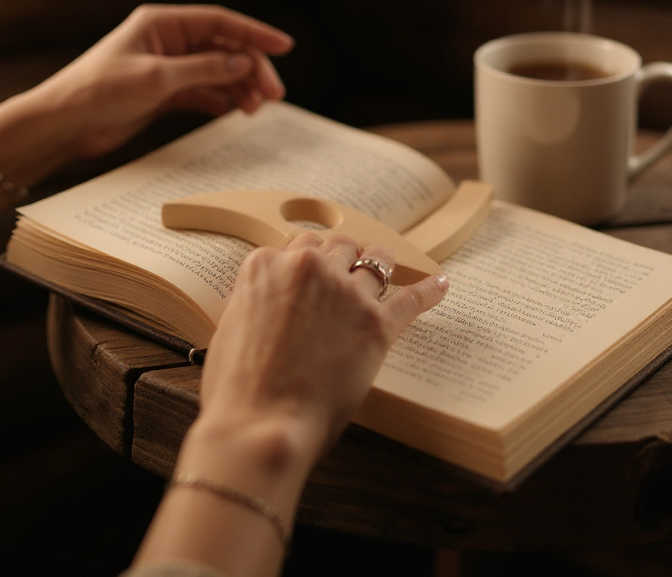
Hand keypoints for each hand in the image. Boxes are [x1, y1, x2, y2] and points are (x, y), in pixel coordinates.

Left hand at [35, 4, 292, 157]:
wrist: (64, 125)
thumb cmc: (98, 92)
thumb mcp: (156, 78)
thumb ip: (204, 69)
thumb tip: (244, 61)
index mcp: (163, 23)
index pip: (220, 21)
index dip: (255, 33)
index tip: (285, 47)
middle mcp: (168, 41)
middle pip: (224, 48)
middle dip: (252, 68)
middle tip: (273, 94)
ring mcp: (167, 67)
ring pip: (217, 72)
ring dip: (240, 87)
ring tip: (256, 108)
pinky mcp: (164, 93)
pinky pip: (204, 92)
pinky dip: (221, 101)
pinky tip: (235, 112)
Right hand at [198, 233, 448, 460]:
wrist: (262, 424)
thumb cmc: (237, 387)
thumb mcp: (232, 325)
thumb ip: (257, 299)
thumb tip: (273, 300)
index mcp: (267, 265)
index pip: (300, 245)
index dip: (311, 261)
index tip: (317, 273)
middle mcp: (309, 268)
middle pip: (339, 246)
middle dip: (343, 260)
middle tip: (347, 275)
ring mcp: (346, 293)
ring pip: (375, 260)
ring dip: (380, 266)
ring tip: (388, 272)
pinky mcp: (377, 323)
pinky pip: (411, 297)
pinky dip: (427, 290)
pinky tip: (439, 285)